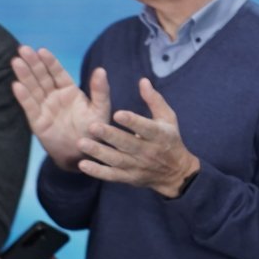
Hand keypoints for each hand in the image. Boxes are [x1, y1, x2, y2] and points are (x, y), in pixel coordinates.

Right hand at [11, 46, 110, 170]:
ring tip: (16, 62)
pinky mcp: (38, 121)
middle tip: (23, 49)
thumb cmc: (94, 130)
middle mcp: (54, 96)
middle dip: (33, 63)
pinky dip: (23, 96)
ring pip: (33, 88)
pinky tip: (16, 85)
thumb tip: (101, 70)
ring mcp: (45, 108)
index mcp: (69, 91)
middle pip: (42, 77)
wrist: (84, 153)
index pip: (57, 73)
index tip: (42, 50)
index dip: (49, 61)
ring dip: (24, 75)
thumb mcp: (100, 109)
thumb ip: (100, 91)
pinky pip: (30, 107)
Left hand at [75, 78, 199, 197]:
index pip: (146, 128)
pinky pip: (112, 175)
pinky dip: (98, 172)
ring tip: (82, 143)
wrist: (176, 173)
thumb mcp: (168, 118)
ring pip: (117, 160)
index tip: (117, 114)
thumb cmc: (170, 139)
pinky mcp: (130, 177)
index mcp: (159, 135)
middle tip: (92, 126)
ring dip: (99, 152)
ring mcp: (138, 166)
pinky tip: (83, 165)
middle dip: (110, 136)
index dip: (132, 121)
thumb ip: (154, 100)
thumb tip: (143, 81)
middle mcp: (149, 151)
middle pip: (128, 144)